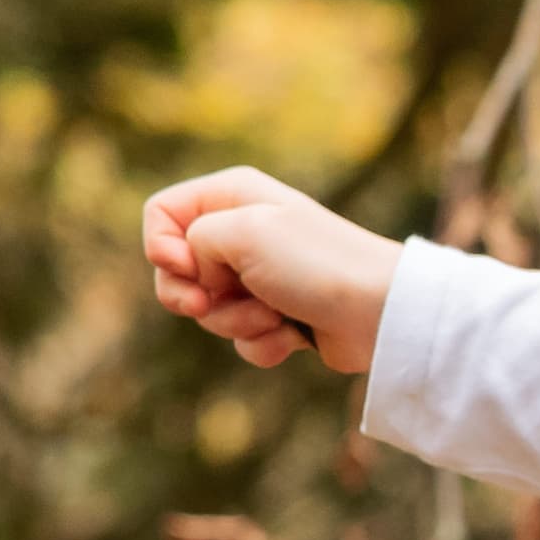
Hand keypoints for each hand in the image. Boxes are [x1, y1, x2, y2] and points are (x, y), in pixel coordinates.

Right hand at [140, 167, 404, 374]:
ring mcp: (262, 278)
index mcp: (233, 196)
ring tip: (274, 315)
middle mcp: (245, 232)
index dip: (159, 245)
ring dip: (235, 321)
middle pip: (177, 270)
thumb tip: (194, 275)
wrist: (380, 313)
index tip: (181, 266)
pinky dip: (262, 343)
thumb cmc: (314, 263)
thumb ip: (190, 240)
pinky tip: (293, 337)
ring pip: (209, 310)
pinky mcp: (281, 318)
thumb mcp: (241, 231)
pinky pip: (242, 338)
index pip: (162, 212)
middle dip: (192, 295)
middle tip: (207, 304)